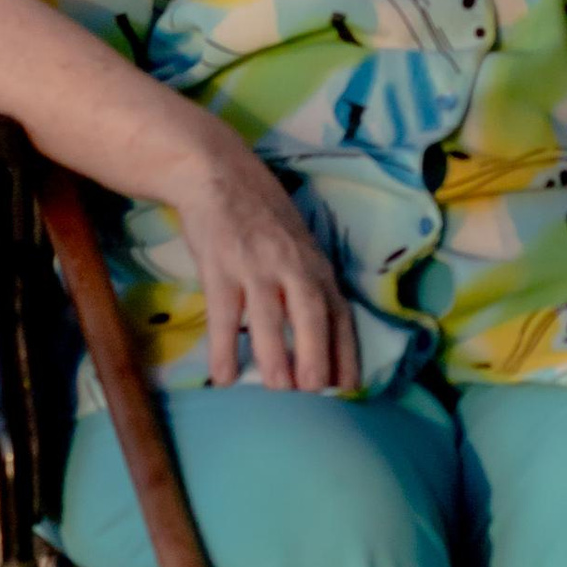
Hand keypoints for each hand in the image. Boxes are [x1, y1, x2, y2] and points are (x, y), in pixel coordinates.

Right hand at [158, 118, 357, 394]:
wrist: (217, 174)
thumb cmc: (262, 216)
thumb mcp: (299, 245)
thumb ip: (309, 284)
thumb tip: (320, 340)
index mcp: (315, 264)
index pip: (339, 311)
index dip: (346, 350)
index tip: (349, 387)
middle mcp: (291, 264)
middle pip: (311, 312)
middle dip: (317, 353)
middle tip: (315, 392)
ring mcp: (255, 265)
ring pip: (270, 316)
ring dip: (275, 355)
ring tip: (276, 389)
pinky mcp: (220, 266)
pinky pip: (224, 314)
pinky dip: (224, 347)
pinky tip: (223, 376)